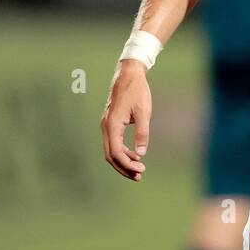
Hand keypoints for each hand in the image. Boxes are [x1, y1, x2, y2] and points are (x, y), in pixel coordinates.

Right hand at [101, 60, 151, 181]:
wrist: (129, 73)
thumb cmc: (137, 91)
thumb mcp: (143, 112)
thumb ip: (142, 133)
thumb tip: (141, 154)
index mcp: (112, 124)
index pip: (116, 152)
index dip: (127, 164)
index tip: (142, 169)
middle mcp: (106, 126)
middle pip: (110, 155)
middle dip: (124, 167)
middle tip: (139, 176)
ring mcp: (106, 125)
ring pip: (111, 150)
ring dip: (123, 161)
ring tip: (138, 169)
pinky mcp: (110, 123)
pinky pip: (113, 142)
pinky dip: (123, 151)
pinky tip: (135, 155)